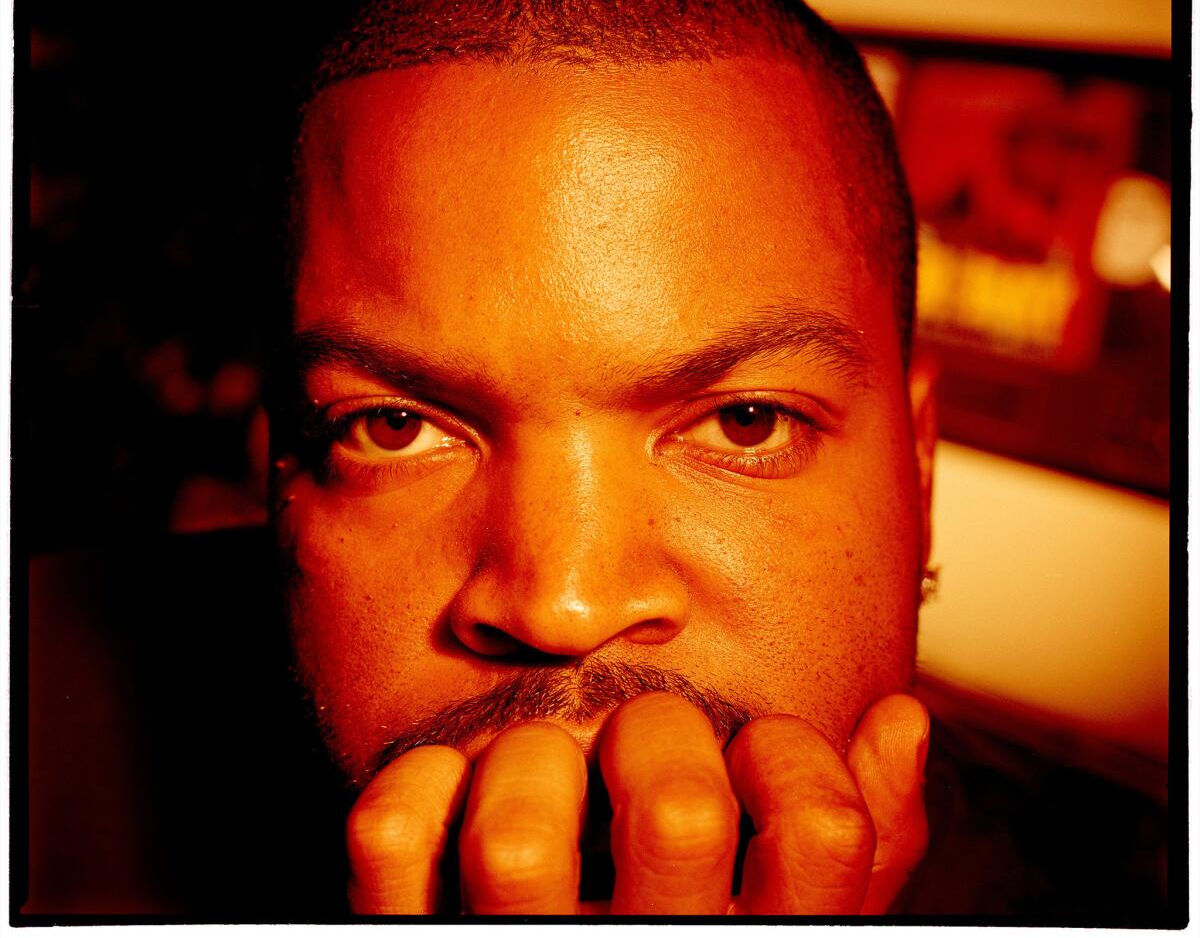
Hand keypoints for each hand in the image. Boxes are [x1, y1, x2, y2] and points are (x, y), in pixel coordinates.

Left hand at [345, 691, 929, 914]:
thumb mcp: (796, 937)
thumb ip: (860, 847)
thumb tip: (898, 724)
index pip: (820, 829)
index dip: (792, 758)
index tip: (754, 754)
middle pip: (673, 810)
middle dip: (658, 732)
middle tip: (642, 741)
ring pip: (518, 839)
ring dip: (530, 763)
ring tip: (545, 771)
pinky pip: (392, 841)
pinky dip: (414, 788)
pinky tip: (449, 787)